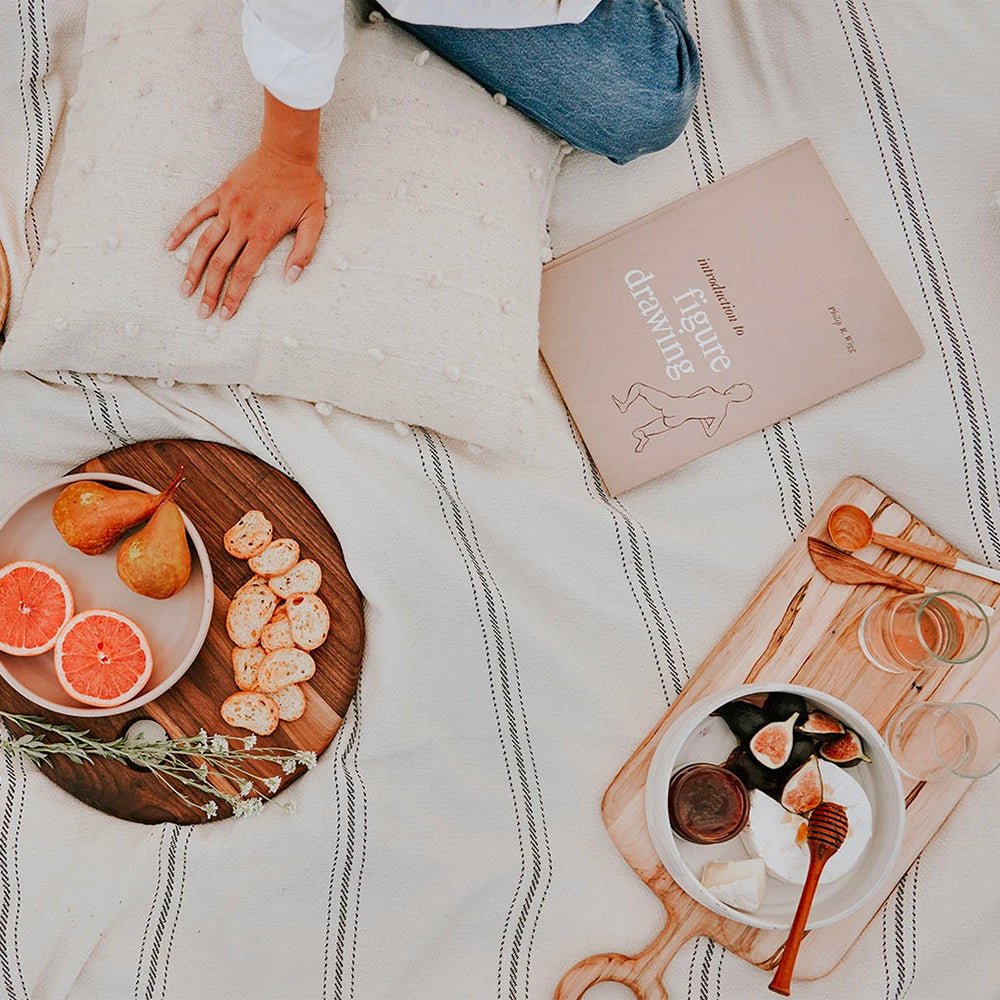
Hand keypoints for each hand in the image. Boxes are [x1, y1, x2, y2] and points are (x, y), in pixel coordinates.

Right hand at [166, 91, 324, 319]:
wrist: (288, 151)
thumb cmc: (304, 187)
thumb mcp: (315, 221)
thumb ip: (304, 251)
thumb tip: (291, 278)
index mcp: (263, 234)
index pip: (243, 274)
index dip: (233, 297)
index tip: (225, 315)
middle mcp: (242, 224)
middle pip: (220, 264)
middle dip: (210, 292)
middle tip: (201, 312)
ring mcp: (228, 208)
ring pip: (204, 243)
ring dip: (193, 269)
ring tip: (184, 290)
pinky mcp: (220, 194)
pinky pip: (196, 213)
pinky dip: (181, 229)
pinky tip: (169, 246)